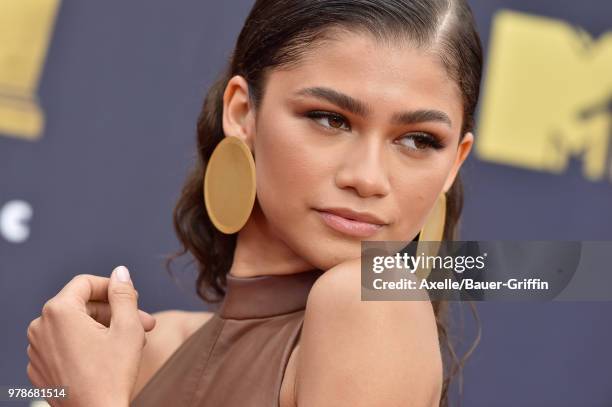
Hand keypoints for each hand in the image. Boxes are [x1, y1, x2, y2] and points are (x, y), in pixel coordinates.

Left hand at [26, 266, 155, 406]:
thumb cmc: (111, 376)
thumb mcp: (127, 327)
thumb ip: (124, 293)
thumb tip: (120, 272)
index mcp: (58, 312)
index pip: (85, 283)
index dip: (113, 287)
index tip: (133, 298)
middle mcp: (40, 327)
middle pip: (81, 306)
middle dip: (114, 312)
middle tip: (143, 323)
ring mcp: (37, 350)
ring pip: (75, 326)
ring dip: (104, 328)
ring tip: (131, 342)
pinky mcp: (40, 368)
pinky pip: (65, 345)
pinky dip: (87, 345)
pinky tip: (110, 357)